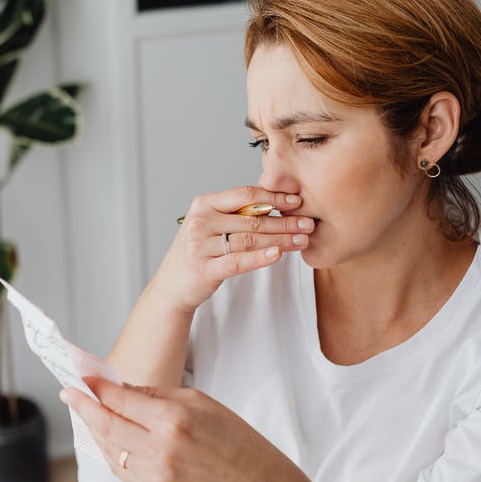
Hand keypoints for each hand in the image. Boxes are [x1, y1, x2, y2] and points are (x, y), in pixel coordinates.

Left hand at [62, 376, 296, 481]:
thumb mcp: (195, 399)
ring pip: (107, 449)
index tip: (82, 378)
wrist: (249, 478)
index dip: (96, 388)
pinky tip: (105, 436)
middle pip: (106, 425)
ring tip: (86, 412)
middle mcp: (160, 449)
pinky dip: (107, 451)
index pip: (119, 400)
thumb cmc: (228, 433)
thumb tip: (117, 390)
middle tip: (69, 393)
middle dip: (83, 406)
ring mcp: (155, 475)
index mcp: (173, 419)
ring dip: (93, 429)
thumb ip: (152, 394)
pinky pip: (118, 469)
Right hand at [153, 187, 313, 314]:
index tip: (298, 201)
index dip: (274, 197)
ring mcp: (200, 245)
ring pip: (250, 240)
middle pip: (252, 219)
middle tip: (309, 224)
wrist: (172, 286)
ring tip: (302, 240)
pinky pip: (239, 261)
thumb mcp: (211, 225)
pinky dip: (260, 258)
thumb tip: (277, 202)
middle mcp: (201, 221)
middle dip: (284, 222)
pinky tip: (279, 255)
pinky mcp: (204, 269)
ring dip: (280, 240)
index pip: (245, 195)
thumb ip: (235, 213)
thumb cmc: (199, 252)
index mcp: (203, 204)